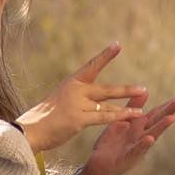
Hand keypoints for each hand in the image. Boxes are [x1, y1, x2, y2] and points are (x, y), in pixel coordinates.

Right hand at [15, 43, 143, 151]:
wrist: (30, 130)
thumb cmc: (46, 117)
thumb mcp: (62, 100)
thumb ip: (79, 97)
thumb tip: (97, 97)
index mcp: (71, 83)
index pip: (91, 66)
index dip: (105, 56)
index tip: (118, 44)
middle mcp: (75, 91)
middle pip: (105, 89)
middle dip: (125, 90)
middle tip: (143, 88)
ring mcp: (76, 104)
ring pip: (107, 104)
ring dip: (126, 107)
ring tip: (142, 110)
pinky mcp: (78, 119)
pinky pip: (103, 117)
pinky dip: (119, 117)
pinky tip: (132, 117)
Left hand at [82, 90, 174, 174]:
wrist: (99, 166)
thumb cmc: (112, 144)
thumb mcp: (122, 122)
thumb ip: (133, 108)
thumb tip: (145, 91)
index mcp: (141, 126)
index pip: (159, 111)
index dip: (172, 102)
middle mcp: (142, 135)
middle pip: (158, 120)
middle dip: (170, 110)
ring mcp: (137, 146)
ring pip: (152, 134)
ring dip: (162, 126)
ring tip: (172, 117)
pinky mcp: (128, 157)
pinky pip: (136, 150)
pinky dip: (143, 144)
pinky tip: (149, 138)